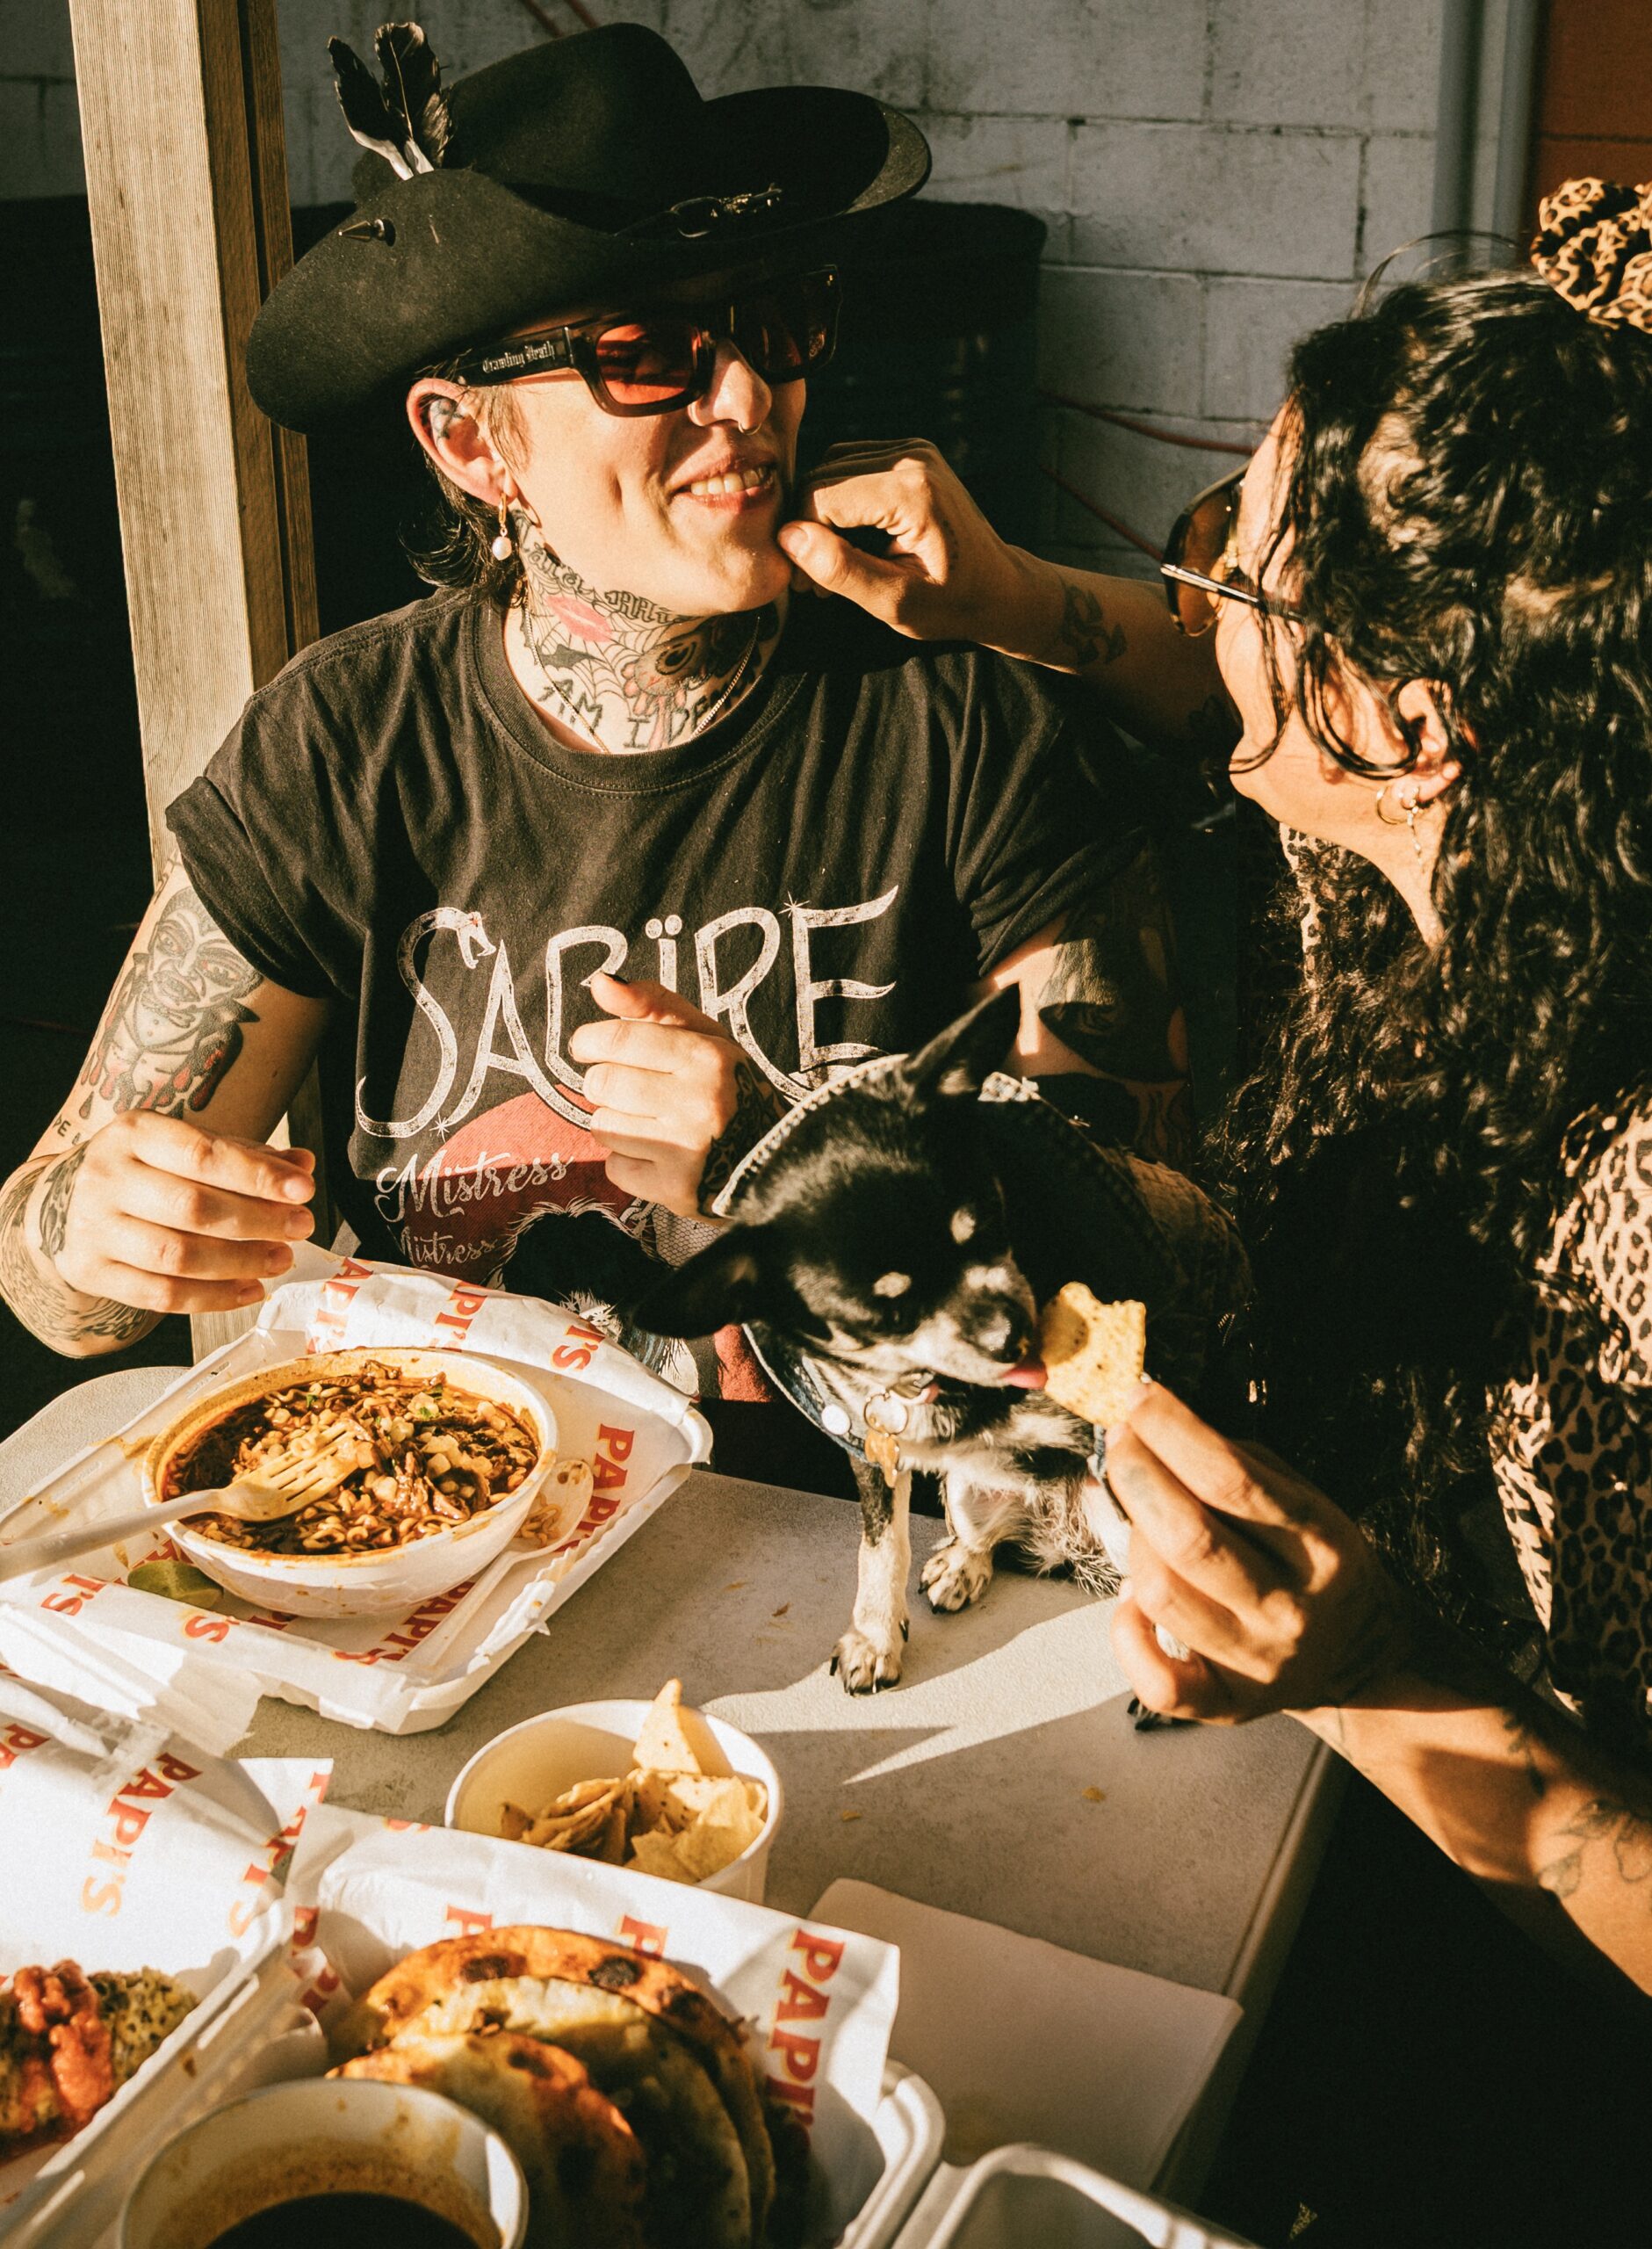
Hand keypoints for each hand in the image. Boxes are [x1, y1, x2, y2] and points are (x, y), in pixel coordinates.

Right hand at [44, 1113, 315, 1315]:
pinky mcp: (90, 1271)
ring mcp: (93, 1228)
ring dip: (240, 1262)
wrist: (70, 1202)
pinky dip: (213, 1297)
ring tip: (280, 1259)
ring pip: (177, 1256)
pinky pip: (160, 1295)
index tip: (303, 1190)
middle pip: (192, 1207)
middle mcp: (107, 1177)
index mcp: (134, 1133)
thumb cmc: (150, 1171)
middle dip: (257, 1222)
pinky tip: (250, 1290)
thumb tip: (301, 1164)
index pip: (201, 1154)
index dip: (256, 1175)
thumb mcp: (189, 1148)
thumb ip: (246, 1156)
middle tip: (301, 1228)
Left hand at [572, 975, 782, 1220]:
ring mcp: (688, 1150)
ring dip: (616, 1123)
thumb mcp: (705, 1037)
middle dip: (605, 1086)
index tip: (589, 1047)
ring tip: (651, 1124)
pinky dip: (628, 1161)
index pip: (619, 1038)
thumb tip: (600, 982)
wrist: (776, 1159)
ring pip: (603, 1126)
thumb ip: (653, 1005)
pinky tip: (658, 1155)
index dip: (590, 1042)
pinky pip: (616, 1167)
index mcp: (708, 1057)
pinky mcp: (677, 1189)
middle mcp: (700, 1102)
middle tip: (631, 1090)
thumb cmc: (730, 1088)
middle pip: (602, 1084)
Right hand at [777, 439, 1044, 647]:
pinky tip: (847, 541)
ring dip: (819, 515)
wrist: (997, 588)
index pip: (822, 496)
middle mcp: (910, 457)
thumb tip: (788, 537)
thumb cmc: (951, 604)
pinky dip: (837, 502)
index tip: (805, 584)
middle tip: (812, 582)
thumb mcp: (896, 602)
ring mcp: (911, 449)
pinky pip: (849, 466)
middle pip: (822, 477)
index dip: (800, 539)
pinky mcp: (908, 453)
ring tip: (831, 564)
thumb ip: (843, 570)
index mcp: (912, 491)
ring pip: (829, 468)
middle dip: (806, 528)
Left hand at [1104, 1384, 1413, 1722]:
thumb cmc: (1307, 1557)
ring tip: (1140, 1518)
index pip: (1231, 1481)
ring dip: (1133, 1541)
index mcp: (1321, 1543)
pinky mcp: (1228, 1706)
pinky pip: (1158, 1682)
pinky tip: (1132, 1597)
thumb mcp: (1302, 1497)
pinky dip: (1127, 1633)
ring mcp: (1259, 1663)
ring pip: (1163, 1595)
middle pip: (1189, 1538)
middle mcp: (1291, 1607)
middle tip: (1121, 1441)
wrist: (1358, 1652)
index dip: (1173, 1432)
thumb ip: (1238, 1462)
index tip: (1140, 1399)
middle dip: (1136, 1474)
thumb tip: (1154, 1423)